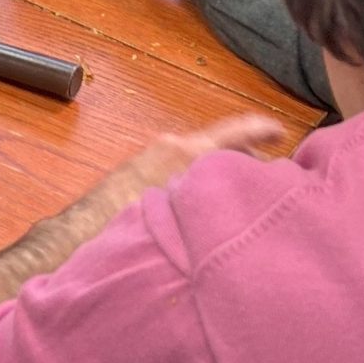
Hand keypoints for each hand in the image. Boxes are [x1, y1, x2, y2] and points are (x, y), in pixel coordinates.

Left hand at [49, 115, 283, 245]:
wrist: (82, 233)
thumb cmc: (127, 219)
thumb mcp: (183, 204)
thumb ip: (214, 190)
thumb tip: (246, 191)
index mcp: (182, 150)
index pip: (232, 131)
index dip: (260, 130)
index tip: (281, 130)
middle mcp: (170, 147)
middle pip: (220, 148)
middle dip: (247, 161)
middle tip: (273, 179)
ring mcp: (155, 157)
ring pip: (203, 161)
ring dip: (224, 173)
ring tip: (245, 195)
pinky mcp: (144, 174)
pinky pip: (185, 171)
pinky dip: (204, 180)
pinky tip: (211, 204)